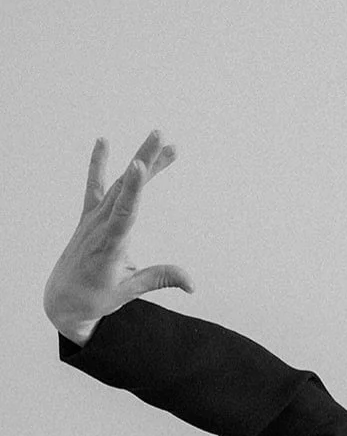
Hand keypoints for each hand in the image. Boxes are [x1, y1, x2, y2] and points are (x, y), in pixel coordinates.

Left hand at [43, 130, 193, 344]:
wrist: (63, 297)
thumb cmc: (96, 296)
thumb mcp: (129, 291)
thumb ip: (159, 279)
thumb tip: (193, 284)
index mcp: (110, 245)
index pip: (124, 211)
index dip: (134, 188)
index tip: (139, 164)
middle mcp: (100, 225)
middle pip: (126, 187)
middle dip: (145, 161)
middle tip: (162, 138)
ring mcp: (93, 217)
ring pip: (119, 182)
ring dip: (140, 160)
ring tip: (159, 138)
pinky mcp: (89, 215)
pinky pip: (95, 185)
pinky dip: (98, 163)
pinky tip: (103, 141)